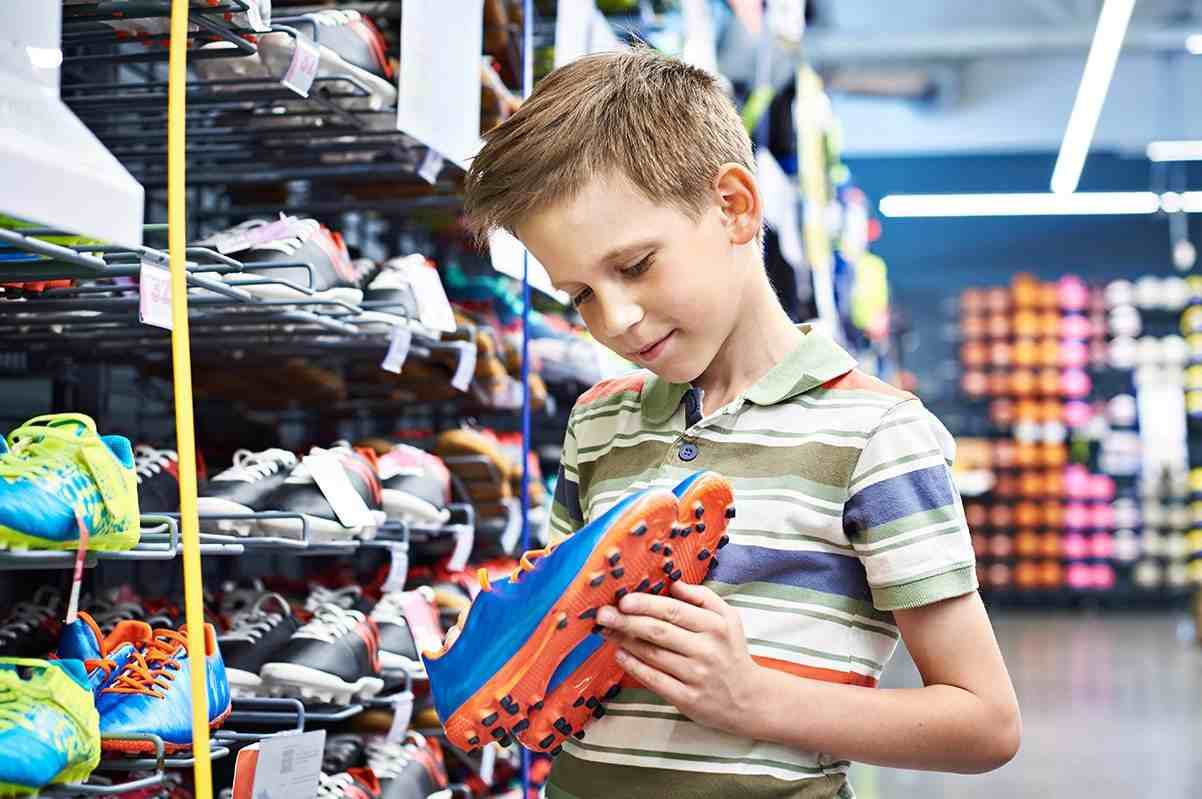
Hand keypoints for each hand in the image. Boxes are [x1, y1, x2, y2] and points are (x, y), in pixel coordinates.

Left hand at [596, 581, 765, 734]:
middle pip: (660, 632)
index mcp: (715, 626)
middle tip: (602, 614)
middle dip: (627, 621)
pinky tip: (620, 656)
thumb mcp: (728, 618)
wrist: (749, 699)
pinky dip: (635, 668)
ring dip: (626, 642)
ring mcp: (696, 676)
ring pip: (654, 655)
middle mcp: (706, 650)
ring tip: (606, 631)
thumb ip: (703, 597)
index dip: (647, 605)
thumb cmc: (731, 652)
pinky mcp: (688, 699)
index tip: (624, 600)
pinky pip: (656, 681)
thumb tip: (674, 584)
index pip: (675, 611)